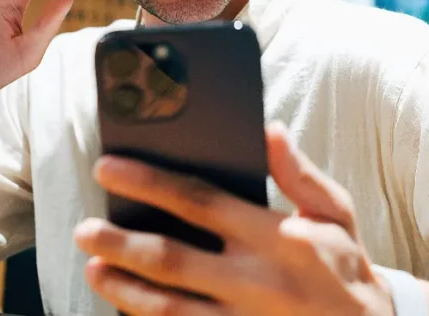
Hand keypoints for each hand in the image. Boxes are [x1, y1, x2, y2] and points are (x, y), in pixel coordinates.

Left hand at [74, 122, 394, 315]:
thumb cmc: (345, 265)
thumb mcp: (337, 213)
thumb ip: (300, 173)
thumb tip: (269, 131)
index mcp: (274, 235)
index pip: (200, 202)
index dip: (149, 183)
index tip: (108, 168)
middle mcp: (254, 280)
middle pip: (172, 259)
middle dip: (121, 243)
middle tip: (83, 229)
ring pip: (170, 307)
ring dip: (125, 288)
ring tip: (92, 268)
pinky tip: (126, 308)